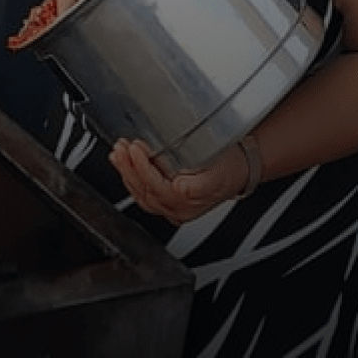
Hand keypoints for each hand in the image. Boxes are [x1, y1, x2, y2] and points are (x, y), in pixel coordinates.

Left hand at [108, 137, 250, 222]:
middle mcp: (177, 210)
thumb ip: (199, 185)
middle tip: (121, 148)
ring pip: (141, 193)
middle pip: (144, 191)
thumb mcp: (219, 172)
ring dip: (126, 172)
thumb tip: (180, 188)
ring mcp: (171, 207)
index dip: (142, 167)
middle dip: (128, 168)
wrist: (239, 170)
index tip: (135, 148)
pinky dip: (132, 178)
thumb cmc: (230, 167)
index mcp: (188, 203)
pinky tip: (125, 164)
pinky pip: (144, 193)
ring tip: (118, 153)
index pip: (156, 187)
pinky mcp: (167, 200)